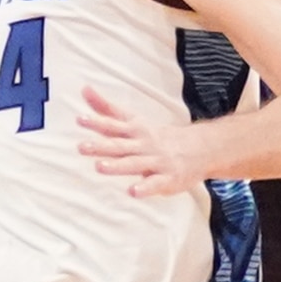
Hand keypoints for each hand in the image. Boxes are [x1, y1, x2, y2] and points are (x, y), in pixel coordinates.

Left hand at [76, 86, 202, 198]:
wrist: (200, 148)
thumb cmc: (157, 136)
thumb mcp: (133, 120)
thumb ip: (108, 109)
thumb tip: (84, 89)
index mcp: (135, 131)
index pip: (113, 126)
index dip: (97, 122)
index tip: (80, 120)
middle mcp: (144, 145)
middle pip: (120, 146)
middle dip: (101, 147)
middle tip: (81, 147)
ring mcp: (157, 161)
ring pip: (135, 164)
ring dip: (117, 165)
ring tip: (100, 167)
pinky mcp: (168, 178)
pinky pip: (156, 184)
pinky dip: (145, 188)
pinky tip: (133, 191)